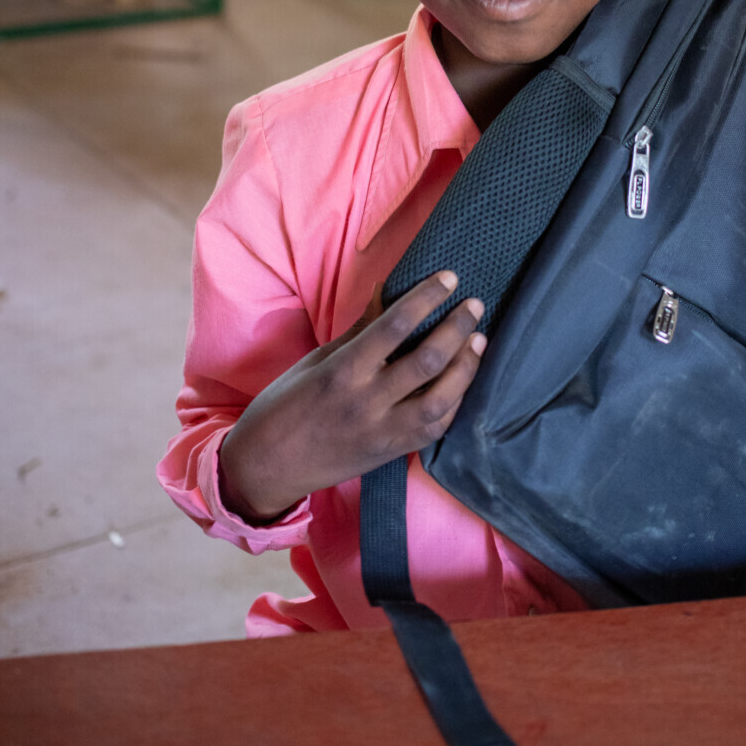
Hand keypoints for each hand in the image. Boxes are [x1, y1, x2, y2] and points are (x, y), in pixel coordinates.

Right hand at [217, 271, 485, 522]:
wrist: (267, 468)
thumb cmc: (285, 406)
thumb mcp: (316, 361)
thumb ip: (359, 332)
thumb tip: (387, 292)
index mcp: (342, 372)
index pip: (394, 326)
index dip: (426, 298)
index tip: (449, 278)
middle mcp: (366, 402)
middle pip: (426, 360)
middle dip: (456, 328)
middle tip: (474, 305)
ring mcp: (382, 432)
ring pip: (440, 399)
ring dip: (466, 368)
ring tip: (479, 340)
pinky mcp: (391, 454)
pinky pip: (434, 429)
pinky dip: (455, 402)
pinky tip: (464, 380)